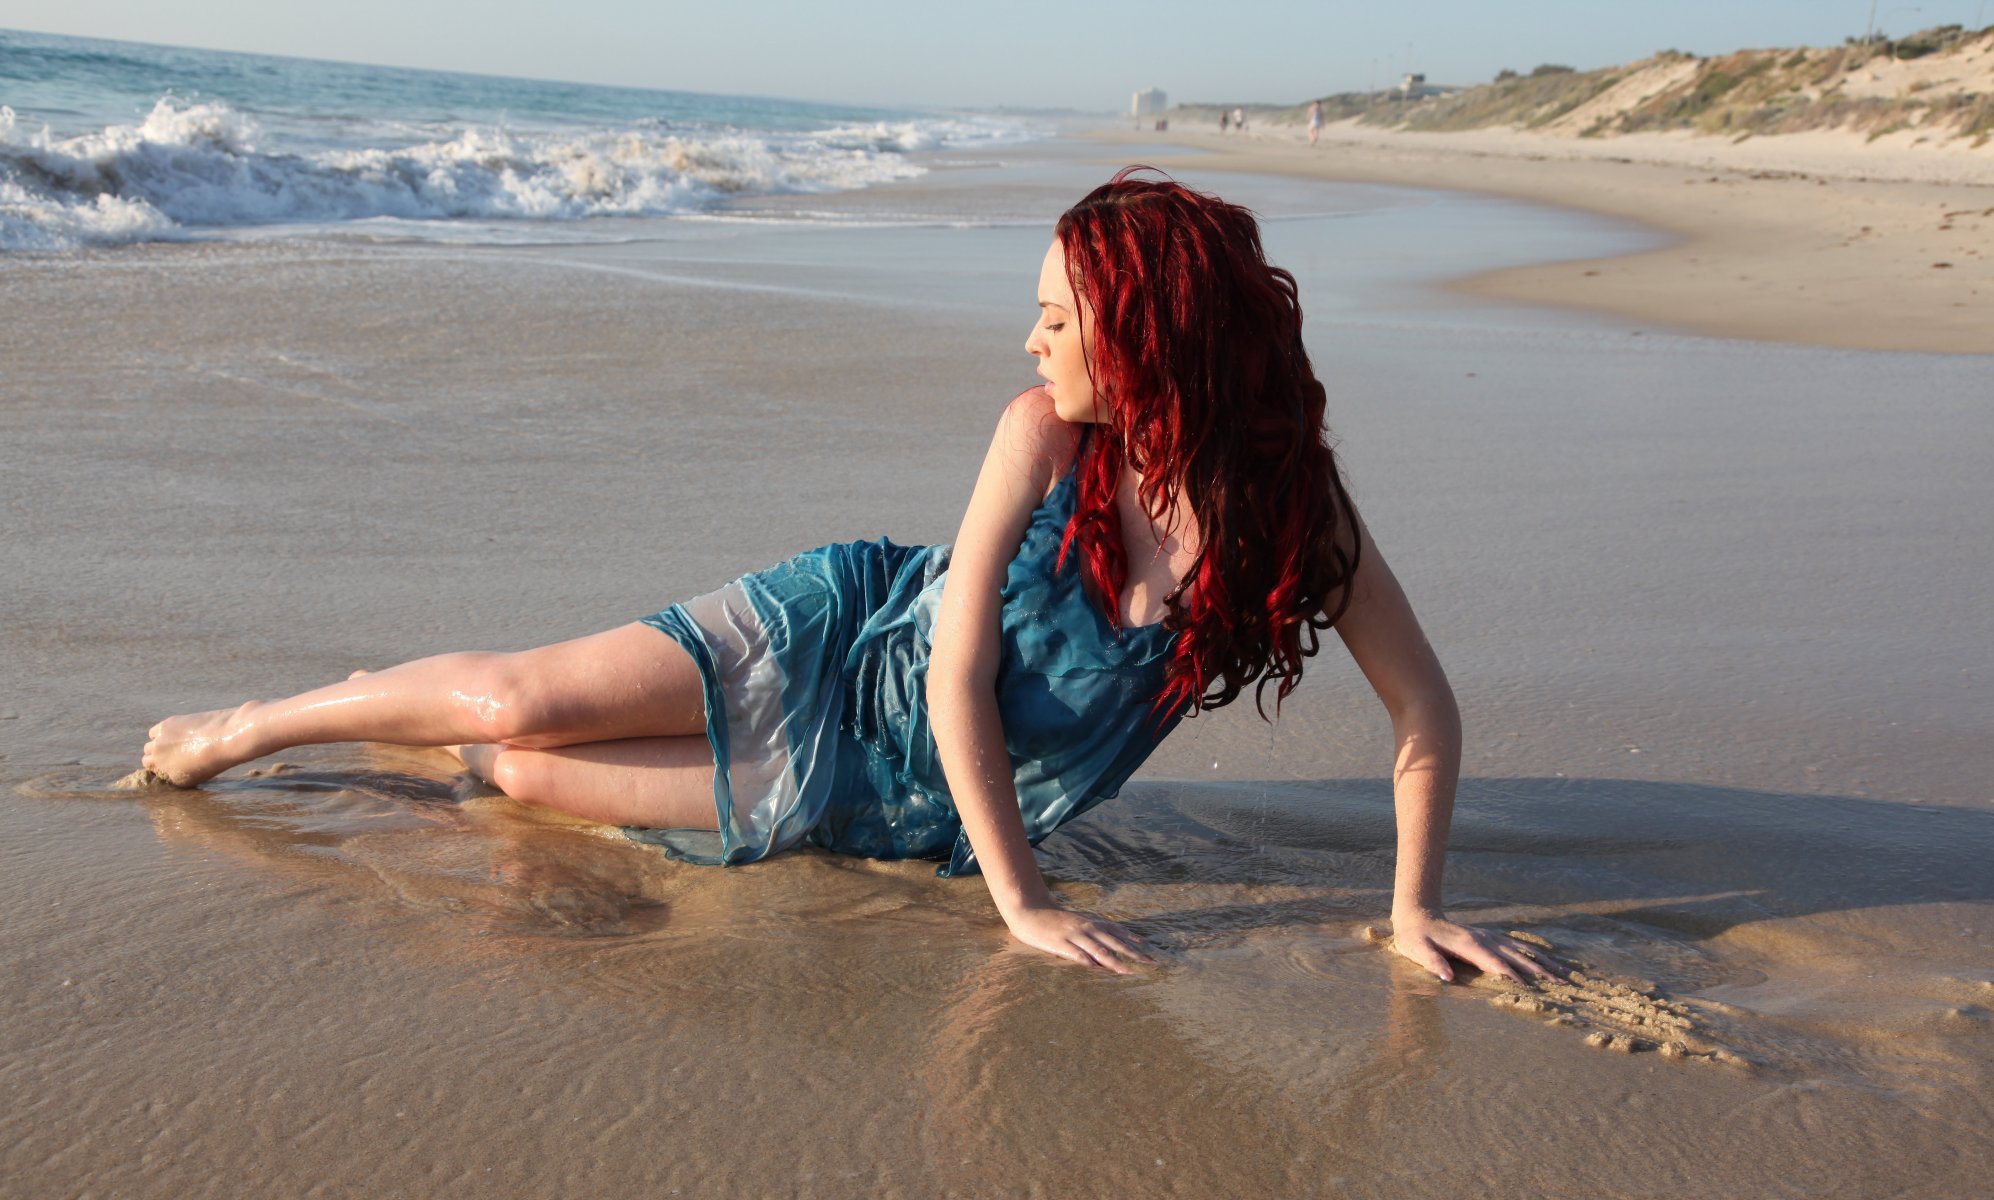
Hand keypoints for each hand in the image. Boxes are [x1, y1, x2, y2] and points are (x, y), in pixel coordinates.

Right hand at [1005, 902, 1154, 973]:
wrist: (1029, 909)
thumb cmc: (1053, 919)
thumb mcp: (1076, 921)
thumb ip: (1090, 931)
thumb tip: (1104, 946)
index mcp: (1091, 921)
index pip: (1118, 931)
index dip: (1133, 939)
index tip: (1149, 948)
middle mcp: (1087, 927)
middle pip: (1115, 942)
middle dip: (1134, 953)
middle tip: (1151, 962)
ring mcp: (1074, 935)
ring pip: (1100, 950)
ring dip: (1116, 962)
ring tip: (1130, 971)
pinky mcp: (1061, 944)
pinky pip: (1078, 955)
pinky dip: (1090, 963)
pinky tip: (1100, 971)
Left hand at [1389, 911, 1559, 984]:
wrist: (1419, 916)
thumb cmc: (1416, 938)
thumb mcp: (1417, 950)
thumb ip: (1432, 962)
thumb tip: (1448, 977)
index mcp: (1468, 945)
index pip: (1493, 963)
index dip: (1510, 974)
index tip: (1527, 988)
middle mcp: (1483, 939)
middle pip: (1515, 956)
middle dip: (1537, 970)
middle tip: (1559, 984)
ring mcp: (1489, 937)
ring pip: (1521, 949)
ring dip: (1542, 962)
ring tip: (1563, 975)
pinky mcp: (1490, 937)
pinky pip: (1516, 945)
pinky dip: (1534, 953)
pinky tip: (1548, 960)